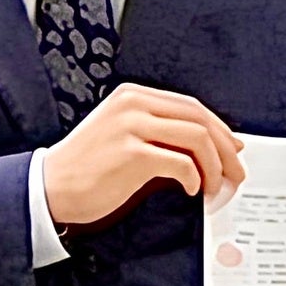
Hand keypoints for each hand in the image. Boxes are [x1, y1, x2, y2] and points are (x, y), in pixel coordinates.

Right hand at [46, 84, 243, 228]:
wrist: (49, 187)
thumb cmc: (88, 168)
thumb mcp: (122, 134)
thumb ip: (158, 132)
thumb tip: (209, 146)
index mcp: (133, 95)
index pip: (191, 107)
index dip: (220, 129)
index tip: (234, 150)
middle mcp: (133, 104)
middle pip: (200, 119)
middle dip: (226, 148)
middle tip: (237, 172)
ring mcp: (131, 126)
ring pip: (197, 138)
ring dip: (215, 166)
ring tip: (216, 187)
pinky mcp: (131, 153)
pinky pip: (180, 163)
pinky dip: (194, 178)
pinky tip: (192, 190)